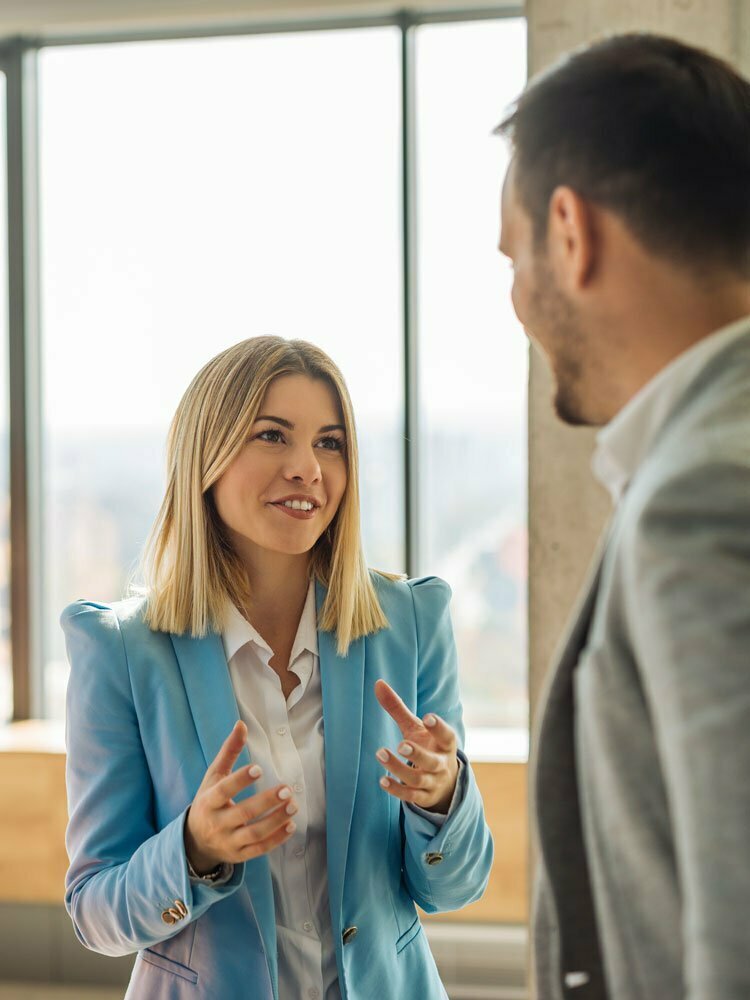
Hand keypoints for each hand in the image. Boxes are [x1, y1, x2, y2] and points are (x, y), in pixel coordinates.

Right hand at [184, 720, 297, 873]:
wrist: (195, 841)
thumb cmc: (209, 801)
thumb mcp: (213, 776)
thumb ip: (229, 752)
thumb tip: (241, 724)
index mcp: (209, 801)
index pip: (223, 791)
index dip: (240, 780)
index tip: (258, 769)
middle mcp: (217, 823)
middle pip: (243, 814)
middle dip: (266, 802)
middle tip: (287, 788)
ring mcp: (228, 842)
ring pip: (254, 834)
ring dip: (276, 821)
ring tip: (294, 805)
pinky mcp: (239, 855)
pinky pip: (259, 849)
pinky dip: (276, 839)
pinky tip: (291, 825)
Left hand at [374, 679, 458, 813]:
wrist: (445, 782)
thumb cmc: (428, 746)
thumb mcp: (415, 728)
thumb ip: (398, 708)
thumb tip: (377, 683)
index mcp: (445, 744)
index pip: (446, 736)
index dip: (439, 727)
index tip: (428, 717)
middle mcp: (442, 764)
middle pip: (431, 761)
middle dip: (417, 754)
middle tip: (401, 745)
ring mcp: (433, 782)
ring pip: (418, 779)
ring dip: (399, 769)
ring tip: (381, 753)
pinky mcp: (423, 797)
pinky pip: (411, 796)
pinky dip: (397, 789)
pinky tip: (382, 780)